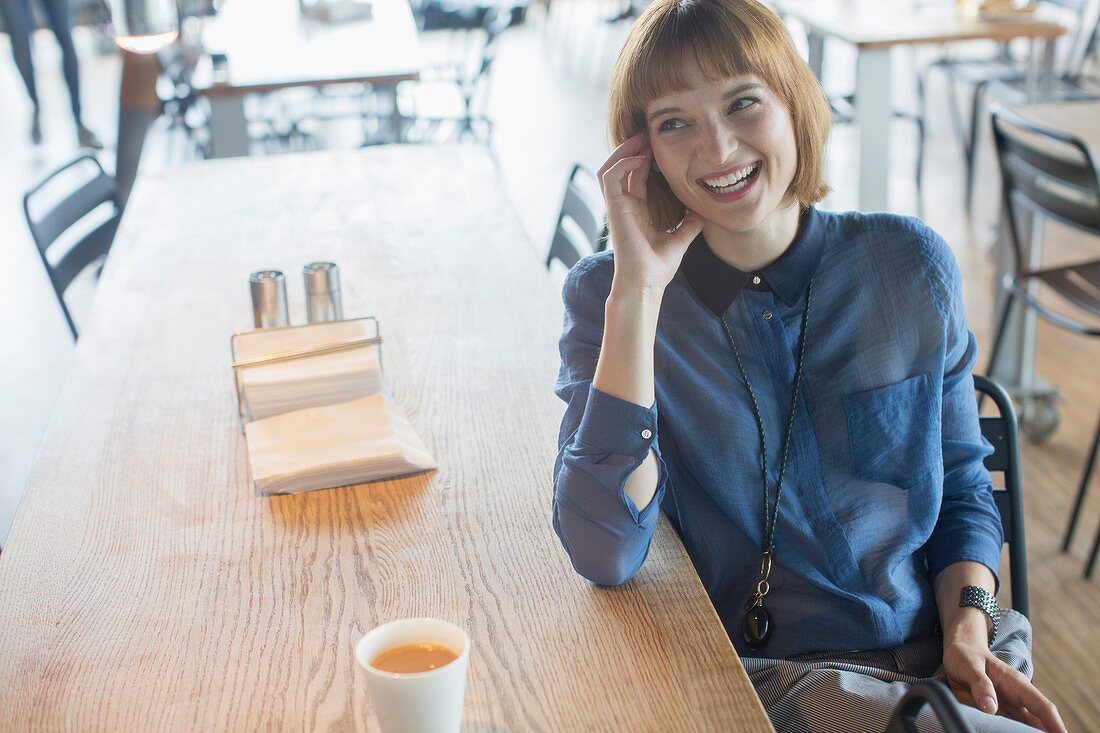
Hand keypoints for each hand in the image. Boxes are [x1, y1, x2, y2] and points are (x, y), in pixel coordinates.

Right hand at [597, 133, 703, 297]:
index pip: (637, 177)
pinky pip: (610, 176)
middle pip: (622, 168)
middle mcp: (624, 206)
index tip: (659, 146)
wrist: (646, 283)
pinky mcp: (613, 208)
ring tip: (640, 139)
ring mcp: (617, 207)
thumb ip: (689, 225)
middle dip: (633, 148)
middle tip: (648, 134)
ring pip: (610, 168)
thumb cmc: (657, 268)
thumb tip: (704, 214)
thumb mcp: (680, 240)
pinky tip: (641, 159)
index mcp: (637, 211)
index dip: (645, 159)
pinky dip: (623, 163)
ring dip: (623, 151)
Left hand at [943, 637, 1066, 732]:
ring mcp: (1008, 709)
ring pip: (1024, 728)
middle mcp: (1017, 700)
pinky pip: (1006, 728)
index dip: (1055, 724)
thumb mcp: (969, 666)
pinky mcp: (996, 715)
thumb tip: (989, 707)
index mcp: (1017, 685)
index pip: (1043, 707)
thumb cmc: (966, 656)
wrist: (958, 653)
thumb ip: (980, 684)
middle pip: (1038, 723)